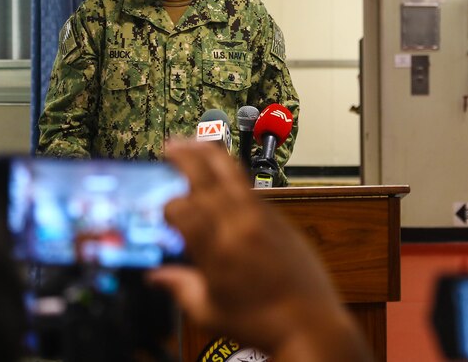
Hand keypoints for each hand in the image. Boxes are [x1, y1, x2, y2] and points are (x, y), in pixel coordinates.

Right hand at [148, 140, 372, 361]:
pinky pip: (253, 190)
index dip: (167, 205)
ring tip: (197, 143)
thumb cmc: (263, 324)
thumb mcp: (210, 313)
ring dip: (212, 155)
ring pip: (234, 174)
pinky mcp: (281, 220)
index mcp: (217, 251)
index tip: (162, 210)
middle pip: (208, 178)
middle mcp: (240, 227)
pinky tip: (225, 176)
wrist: (310, 324)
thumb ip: (180, 289)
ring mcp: (264, 219)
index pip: (183, 209)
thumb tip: (157, 277)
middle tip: (171, 145)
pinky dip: (235, 177)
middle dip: (186, 156)